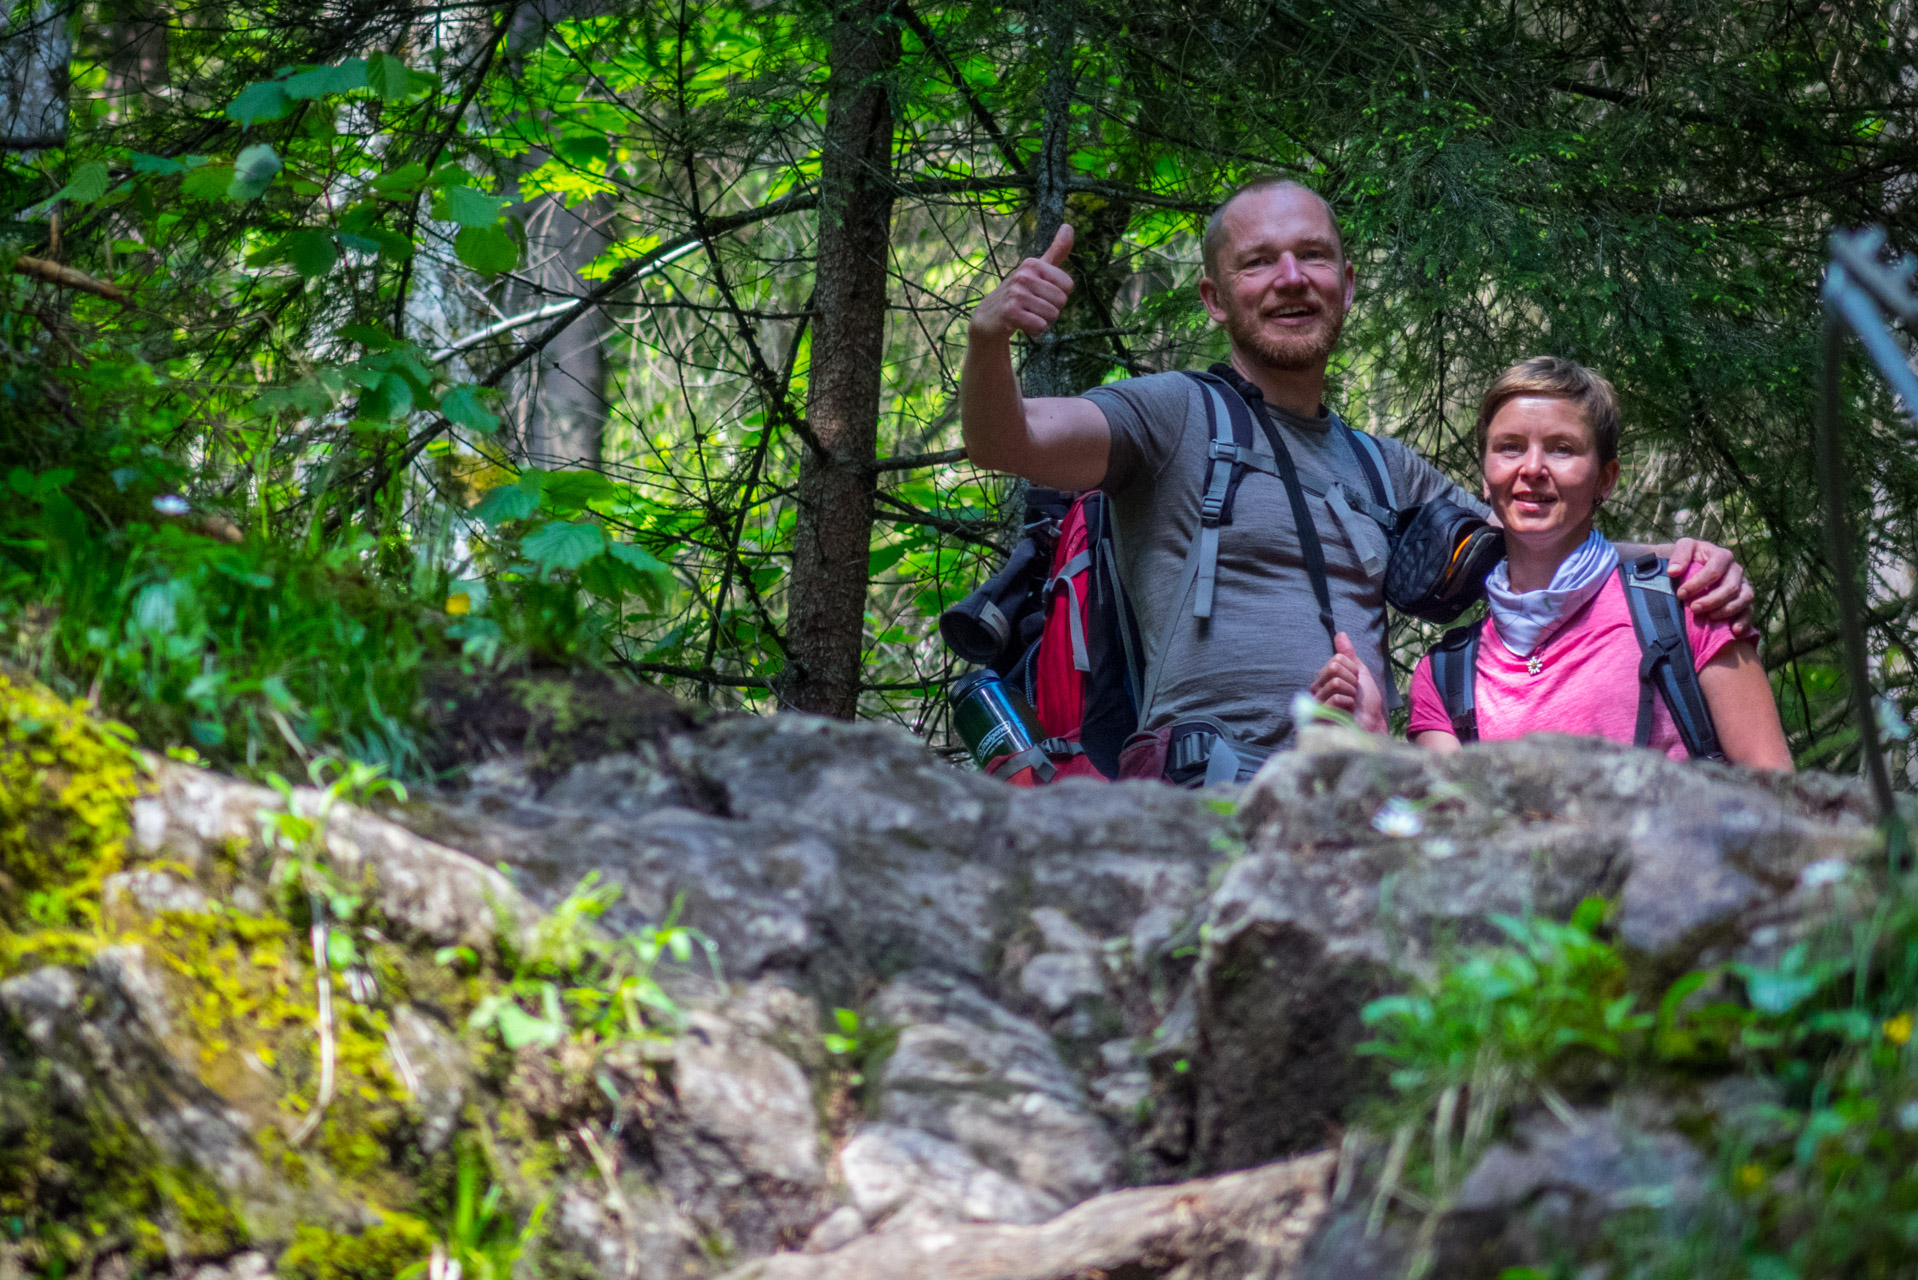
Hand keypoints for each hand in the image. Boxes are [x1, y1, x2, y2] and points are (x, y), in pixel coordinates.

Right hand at [968, 224, 1074, 342]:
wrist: (989, 317)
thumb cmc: (1019, 292)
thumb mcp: (1037, 270)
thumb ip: (1056, 251)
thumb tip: (1068, 226)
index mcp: (1032, 264)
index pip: (1068, 285)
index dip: (1058, 295)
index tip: (1041, 294)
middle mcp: (1023, 276)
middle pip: (1061, 301)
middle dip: (1051, 309)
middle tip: (1033, 307)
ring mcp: (1015, 294)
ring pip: (1052, 315)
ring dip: (1043, 321)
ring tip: (1027, 315)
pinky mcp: (1009, 313)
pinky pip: (1040, 326)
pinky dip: (1035, 331)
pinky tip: (1022, 325)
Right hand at [1309, 632, 1387, 734]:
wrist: (1372, 723)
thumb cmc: (1366, 702)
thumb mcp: (1359, 673)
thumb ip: (1348, 654)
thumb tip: (1340, 634)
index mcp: (1324, 678)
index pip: (1336, 660)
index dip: (1352, 670)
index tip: (1356, 683)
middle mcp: (1316, 689)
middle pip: (1334, 668)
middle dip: (1352, 680)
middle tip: (1354, 693)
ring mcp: (1316, 702)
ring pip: (1335, 682)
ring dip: (1351, 693)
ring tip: (1351, 704)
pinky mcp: (1319, 715)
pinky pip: (1336, 697)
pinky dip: (1348, 703)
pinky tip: (1347, 712)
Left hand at [1670, 537, 1755, 637]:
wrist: (1694, 566)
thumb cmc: (1688, 558)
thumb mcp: (1683, 548)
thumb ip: (1679, 556)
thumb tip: (1674, 571)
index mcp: (1722, 556)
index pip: (1714, 570)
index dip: (1698, 583)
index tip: (1681, 594)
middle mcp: (1736, 570)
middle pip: (1730, 587)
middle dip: (1712, 600)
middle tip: (1694, 609)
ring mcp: (1743, 585)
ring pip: (1744, 598)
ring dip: (1727, 610)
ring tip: (1710, 618)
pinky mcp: (1744, 599)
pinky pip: (1750, 611)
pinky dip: (1744, 622)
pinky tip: (1734, 632)